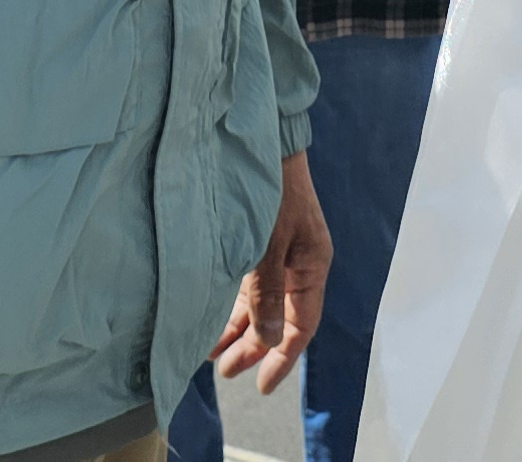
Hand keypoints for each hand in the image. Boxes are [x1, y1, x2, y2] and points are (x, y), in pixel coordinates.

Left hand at [215, 152, 331, 394]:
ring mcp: (278, 250)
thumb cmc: (269, 189)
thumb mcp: (266, 245)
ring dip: (236, 326)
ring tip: (209, 351)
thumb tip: (270, 339)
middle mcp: (298, 262)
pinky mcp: (258, 237)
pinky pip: (246, 282)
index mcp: (312, 265)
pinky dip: (230, 301)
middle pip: (278, 317)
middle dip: (252, 346)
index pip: (301, 326)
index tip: (261, 385)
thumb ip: (266, 294)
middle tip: (223, 371)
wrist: (260, 137)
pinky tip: (210, 314)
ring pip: (259, 301)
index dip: (282, 358)